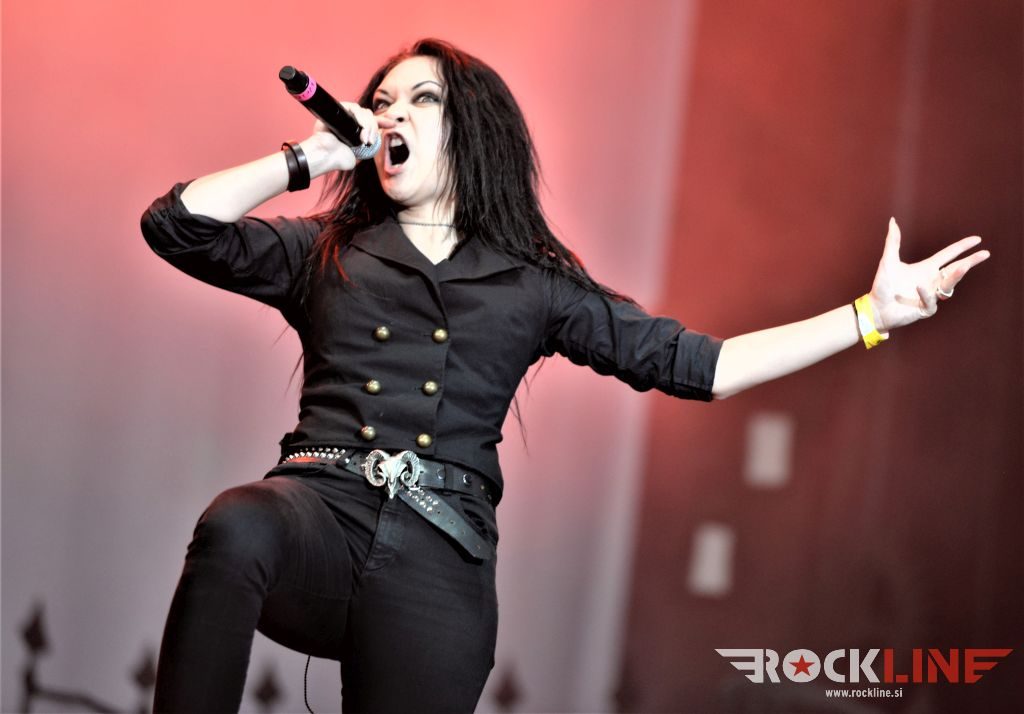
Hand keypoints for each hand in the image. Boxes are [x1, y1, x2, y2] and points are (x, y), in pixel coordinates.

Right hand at [302, 102, 391, 172]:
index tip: (393, 124)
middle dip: (374, 129)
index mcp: (357, 132)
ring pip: (365, 112)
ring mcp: (345, 115)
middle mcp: (352, 122)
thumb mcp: (357, 156)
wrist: (325, 156)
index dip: (384, 121)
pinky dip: (359, 117)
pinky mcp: (339, 109)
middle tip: (370, 142)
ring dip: (368, 126)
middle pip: (370, 117)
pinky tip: (359, 128)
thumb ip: (366, 149)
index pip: (373, 123)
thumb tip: (374, 142)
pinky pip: (354, 107)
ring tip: (364, 140)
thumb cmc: (337, 159)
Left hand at [869, 218, 989, 331]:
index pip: (949, 255)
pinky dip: (925, 293)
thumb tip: (892, 221)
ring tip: (962, 266)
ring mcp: (930, 295)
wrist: (876, 307)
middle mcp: (932, 280)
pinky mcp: (925, 309)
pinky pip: (931, 300)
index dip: (962, 247)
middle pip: (956, 269)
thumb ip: (893, 242)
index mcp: (927, 268)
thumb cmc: (882, 286)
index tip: (977, 240)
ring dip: (955, 276)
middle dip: (970, 261)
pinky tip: (918, 287)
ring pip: (949, 285)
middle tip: (985, 253)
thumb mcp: (888, 261)